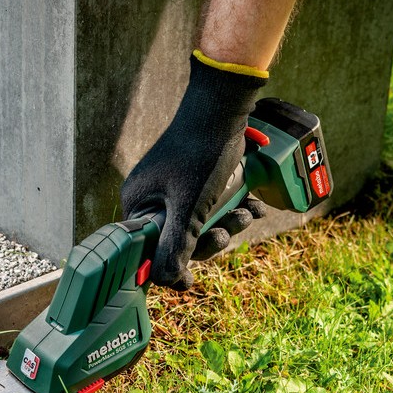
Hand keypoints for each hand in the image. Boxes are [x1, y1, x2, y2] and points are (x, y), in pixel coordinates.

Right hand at [120, 52, 271, 289]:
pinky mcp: (197, 180)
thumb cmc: (201, 155)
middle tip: (229, 229)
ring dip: (230, 224)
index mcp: (138, 204)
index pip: (150, 250)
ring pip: (202, 223)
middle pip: (180, 239)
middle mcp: (152, 198)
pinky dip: (234, 208)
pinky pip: (213, 206)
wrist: (223, 107)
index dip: (175, 262)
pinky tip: (253, 204)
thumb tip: (170, 284)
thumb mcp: (189, 209)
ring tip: (248, 212)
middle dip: (211, 238)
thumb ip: (175, 249)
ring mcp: (175, 189)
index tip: (195, 270)